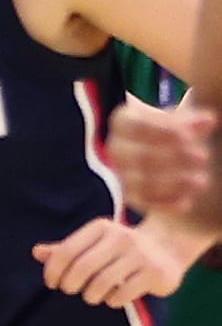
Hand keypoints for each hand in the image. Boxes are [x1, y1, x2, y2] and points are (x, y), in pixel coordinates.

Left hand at [34, 216, 191, 307]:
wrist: (168, 247)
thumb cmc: (119, 248)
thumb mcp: (93, 243)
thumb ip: (65, 249)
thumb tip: (36, 252)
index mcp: (100, 227)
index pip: (66, 251)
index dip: (53, 271)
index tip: (52, 283)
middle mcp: (121, 237)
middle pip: (82, 268)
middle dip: (70, 285)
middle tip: (71, 291)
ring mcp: (140, 254)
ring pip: (101, 283)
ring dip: (91, 295)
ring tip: (92, 296)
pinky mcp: (154, 272)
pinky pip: (122, 294)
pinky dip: (112, 301)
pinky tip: (113, 298)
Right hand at [109, 100, 214, 215]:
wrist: (166, 154)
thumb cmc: (175, 131)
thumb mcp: (183, 122)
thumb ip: (194, 122)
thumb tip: (208, 121)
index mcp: (125, 121)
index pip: (138, 125)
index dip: (164, 131)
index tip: (189, 137)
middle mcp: (117, 148)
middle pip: (140, 156)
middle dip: (174, 158)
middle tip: (202, 158)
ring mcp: (121, 173)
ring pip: (141, 182)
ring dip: (173, 183)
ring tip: (201, 181)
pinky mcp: (131, 195)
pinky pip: (144, 202)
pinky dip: (165, 203)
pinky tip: (186, 202)